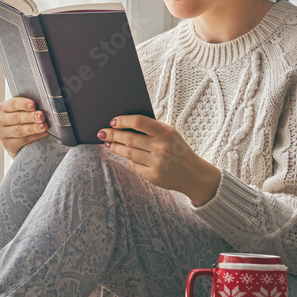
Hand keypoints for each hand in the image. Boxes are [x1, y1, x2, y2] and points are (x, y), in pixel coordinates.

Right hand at [0, 97, 48, 157]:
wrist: (17, 140)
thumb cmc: (22, 121)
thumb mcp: (23, 111)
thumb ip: (29, 108)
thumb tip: (42, 106)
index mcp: (4, 108)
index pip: (12, 104)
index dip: (23, 104)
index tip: (33, 105)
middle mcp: (0, 120)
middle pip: (16, 118)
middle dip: (30, 117)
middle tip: (41, 116)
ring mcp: (2, 133)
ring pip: (19, 130)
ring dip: (33, 128)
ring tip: (44, 126)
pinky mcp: (8, 144)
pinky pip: (22, 140)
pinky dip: (34, 137)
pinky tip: (43, 134)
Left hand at [97, 114, 220, 205]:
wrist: (194, 175)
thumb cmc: (178, 150)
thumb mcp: (171, 135)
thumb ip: (152, 130)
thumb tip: (123, 126)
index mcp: (166, 132)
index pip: (139, 122)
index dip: (123, 120)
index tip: (112, 121)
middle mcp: (161, 147)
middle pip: (129, 138)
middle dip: (112, 134)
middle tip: (102, 132)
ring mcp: (157, 162)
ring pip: (128, 153)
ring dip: (115, 147)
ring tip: (108, 143)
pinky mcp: (153, 176)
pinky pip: (134, 166)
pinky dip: (129, 160)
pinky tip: (125, 156)